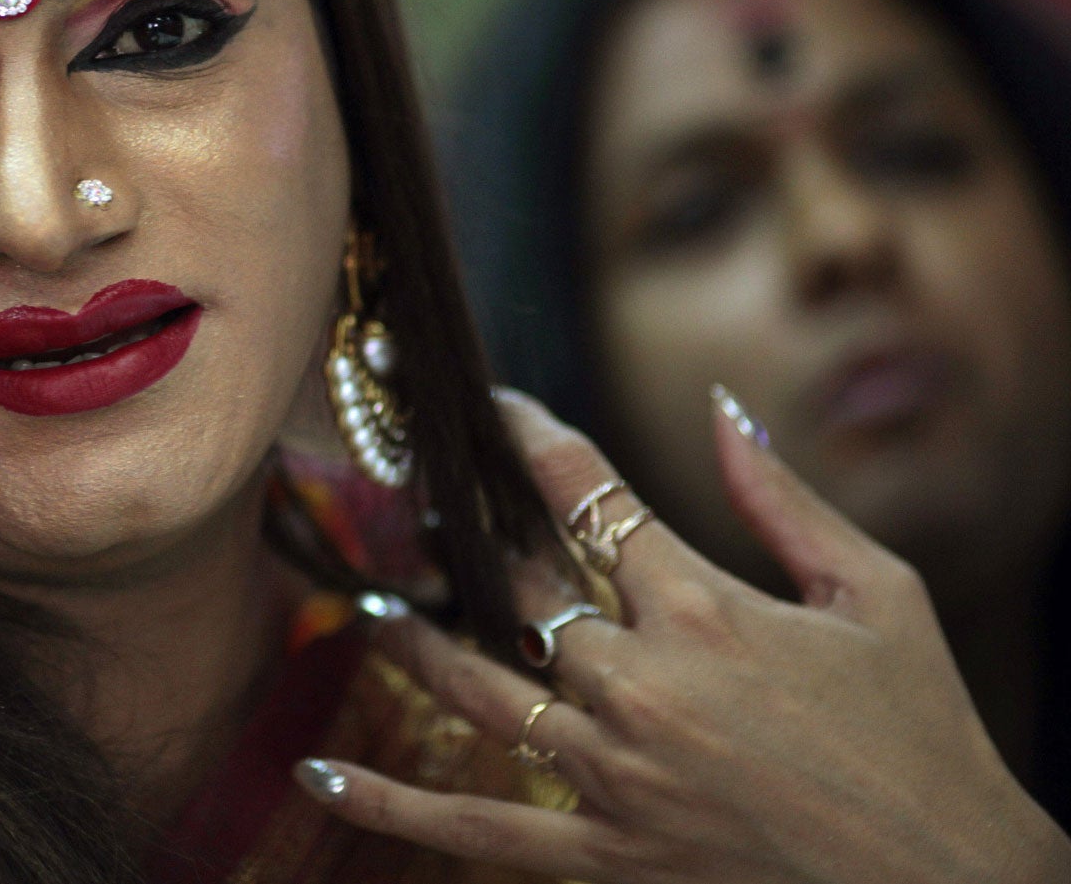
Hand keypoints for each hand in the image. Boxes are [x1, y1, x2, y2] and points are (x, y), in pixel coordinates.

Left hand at [292, 388, 1070, 883]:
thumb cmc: (924, 735)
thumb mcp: (880, 595)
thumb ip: (785, 497)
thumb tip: (717, 406)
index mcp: (705, 607)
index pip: (584, 496)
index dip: (527, 440)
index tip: (488, 405)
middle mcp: (641, 683)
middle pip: (515, 588)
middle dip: (461, 535)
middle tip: (410, 499)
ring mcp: (614, 773)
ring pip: (475, 689)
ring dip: (413, 640)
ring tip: (369, 602)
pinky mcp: (606, 856)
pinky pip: (474, 826)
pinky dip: (390, 806)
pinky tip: (320, 774)